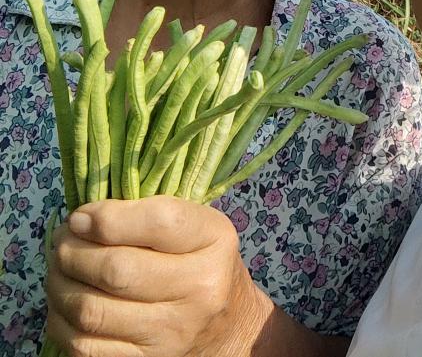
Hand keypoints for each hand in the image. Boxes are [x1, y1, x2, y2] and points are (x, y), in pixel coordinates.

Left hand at [46, 196, 273, 356]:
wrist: (228, 325)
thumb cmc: (202, 262)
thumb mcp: (196, 226)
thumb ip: (149, 214)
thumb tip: (80, 220)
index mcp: (214, 242)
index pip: (159, 222)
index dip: (108, 217)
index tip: (81, 216)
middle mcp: (199, 289)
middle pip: (118, 270)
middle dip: (74, 252)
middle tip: (62, 241)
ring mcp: (171, 333)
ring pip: (93, 310)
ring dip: (60, 285)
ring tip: (58, 268)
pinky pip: (84, 346)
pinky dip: (62, 320)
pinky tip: (66, 301)